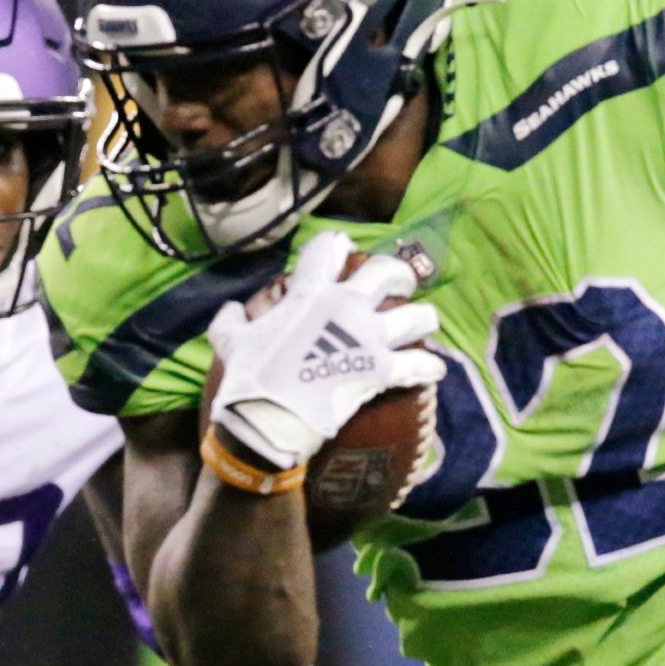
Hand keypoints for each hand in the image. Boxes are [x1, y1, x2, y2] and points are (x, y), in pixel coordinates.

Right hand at [206, 230, 443, 469]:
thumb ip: (230, 321)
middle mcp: (345, 308)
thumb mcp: (228, 342)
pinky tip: (436, 370)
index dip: (338, 245)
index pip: (327, 249)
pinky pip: (417, 365)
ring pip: (416, 316)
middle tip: (401, 283)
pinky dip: (429, 367)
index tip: (344, 249)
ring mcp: (367, 339)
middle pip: (387, 273)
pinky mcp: (381, 371)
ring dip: (424, 318)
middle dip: (399, 274)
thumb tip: (230, 311)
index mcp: (308, 294)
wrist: (269, 419)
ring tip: (426, 323)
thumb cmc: (247, 379)